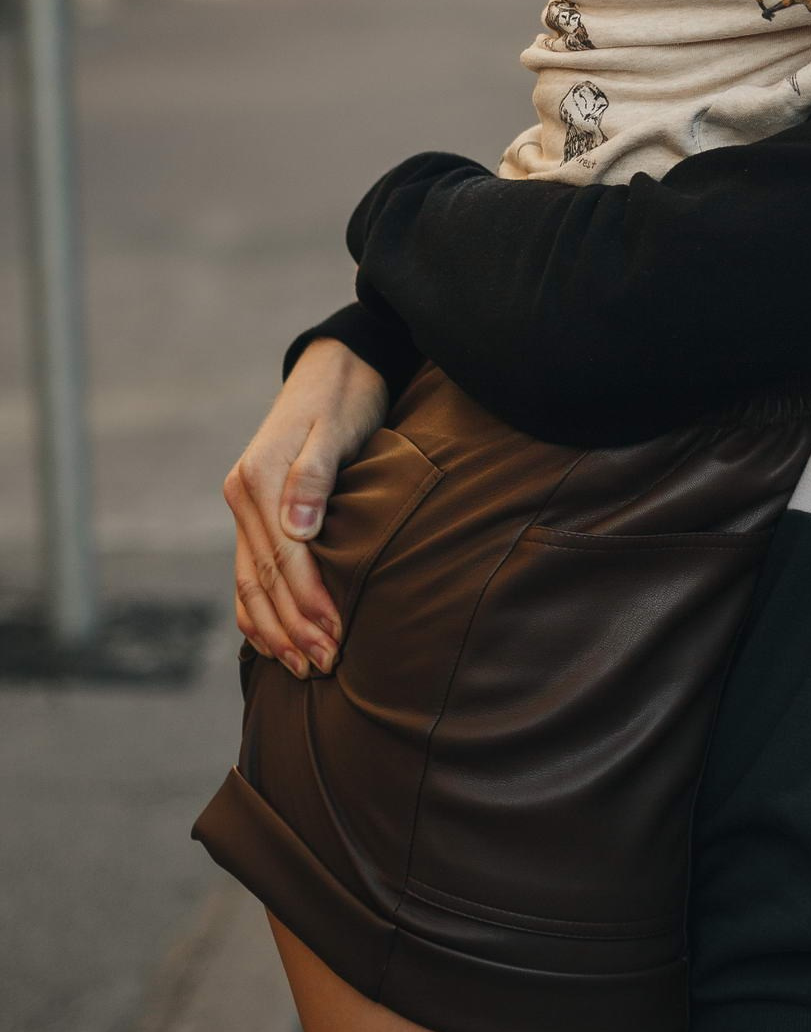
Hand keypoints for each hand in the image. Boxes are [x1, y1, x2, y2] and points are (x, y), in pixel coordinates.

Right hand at [223, 341, 388, 673]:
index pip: (284, 557)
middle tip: (325, 667)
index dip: (309, 603)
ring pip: (249, 582)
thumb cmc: (346, 395)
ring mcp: (244, 505)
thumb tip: (297, 531)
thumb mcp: (337, 425)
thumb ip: (314, 476)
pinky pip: (247, 571)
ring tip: (304, 667)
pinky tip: (274, 641)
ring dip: (275, 629)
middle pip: (262, 578)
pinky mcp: (254, 512)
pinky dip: (257, 610)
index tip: (336, 638)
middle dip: (293, 628)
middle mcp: (243, 494)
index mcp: (258, 477)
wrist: (337, 364)